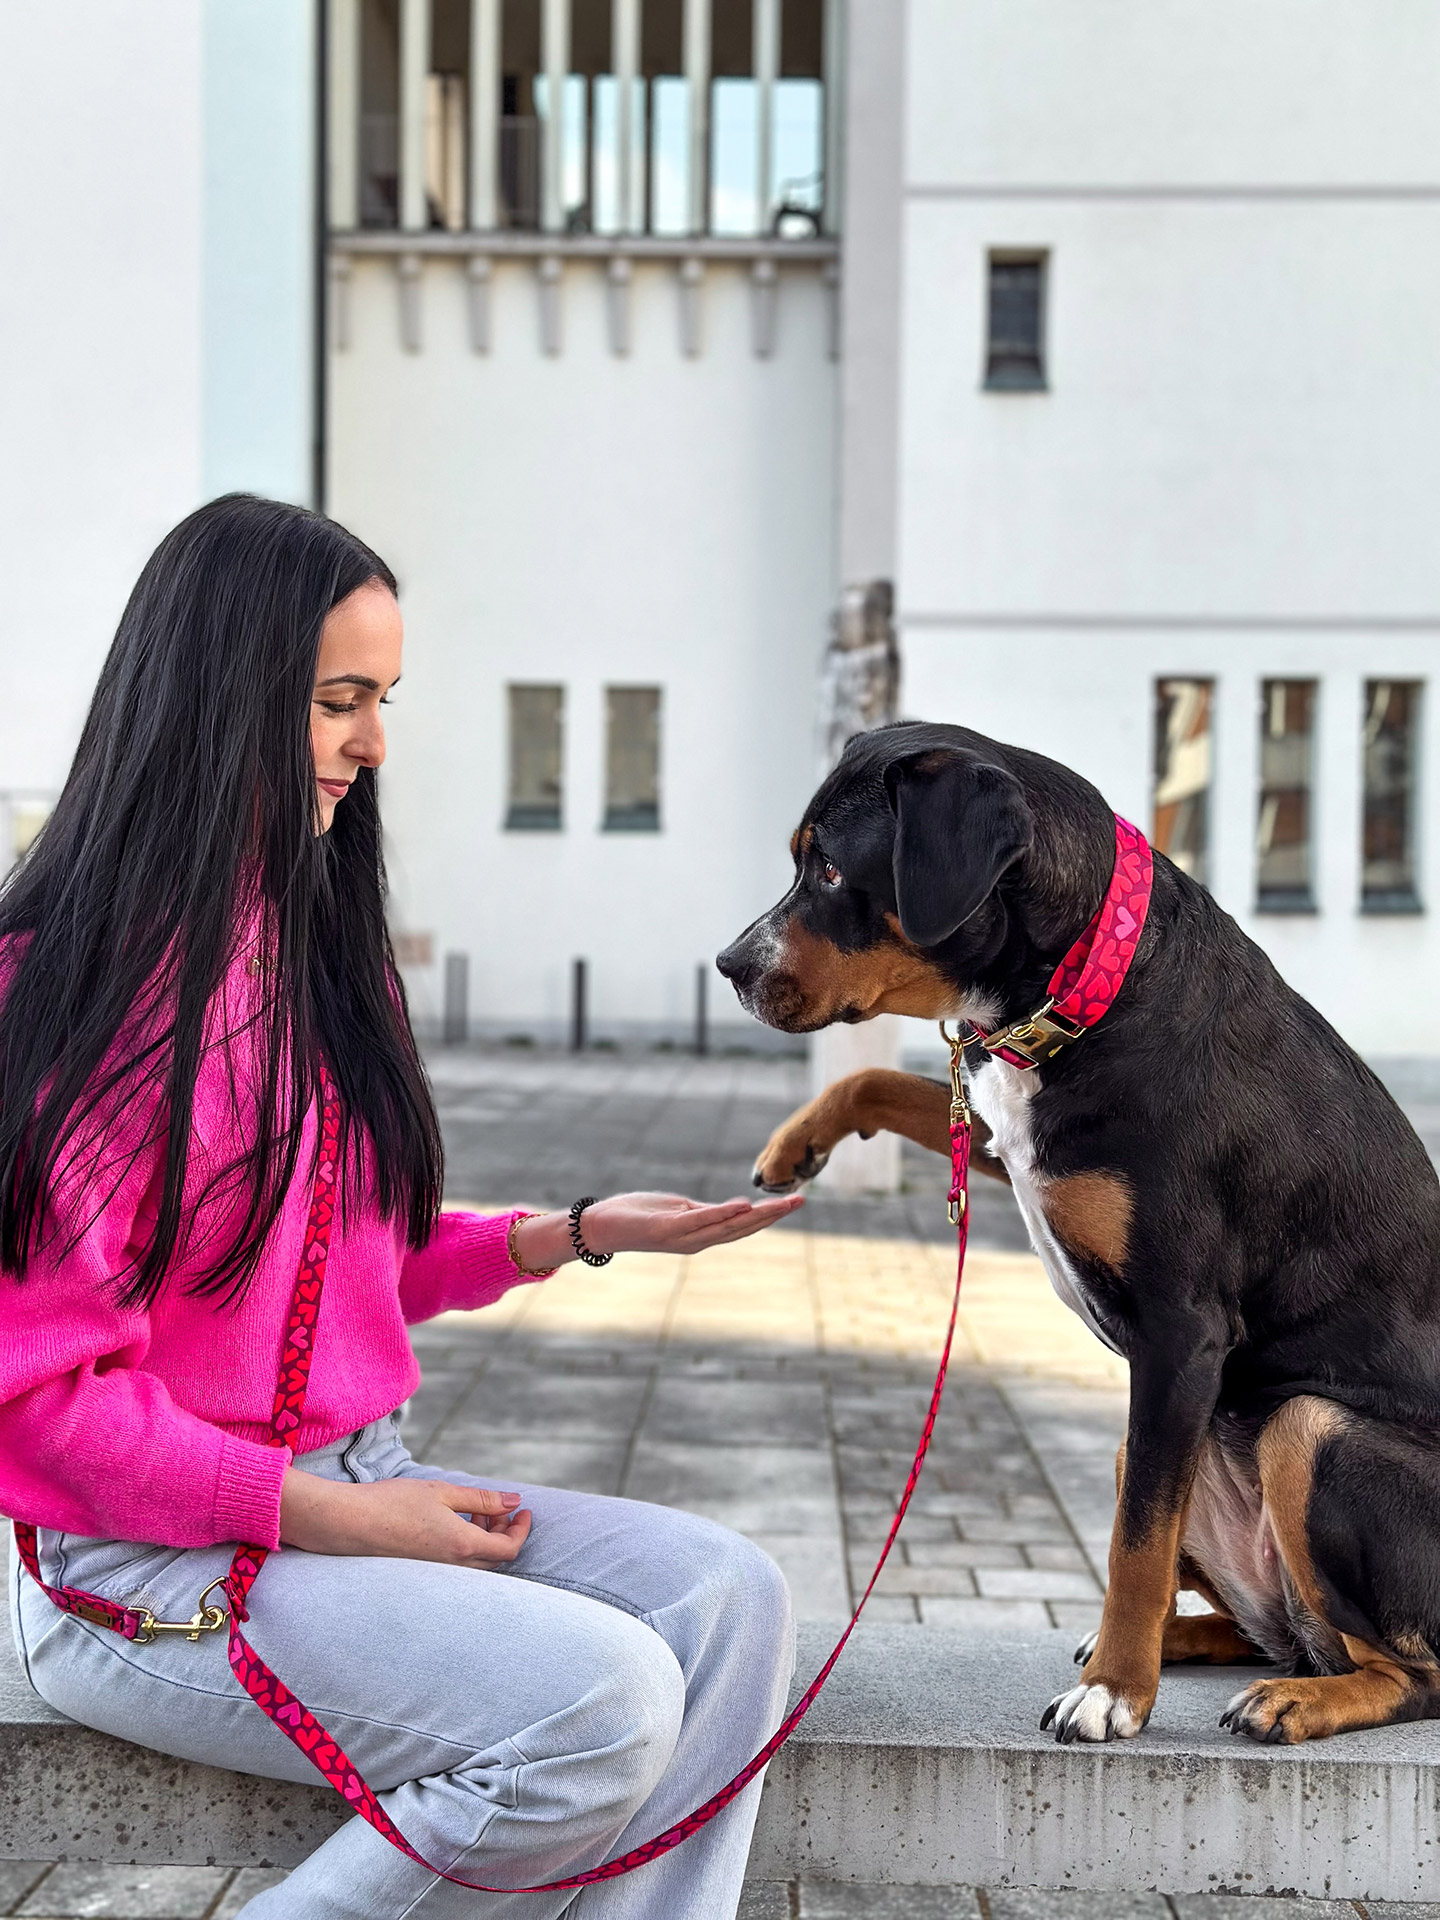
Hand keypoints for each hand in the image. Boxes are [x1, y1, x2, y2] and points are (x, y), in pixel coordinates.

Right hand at [279, 1469, 531, 1565]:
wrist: (348, 1524)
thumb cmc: (394, 1502)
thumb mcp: (442, 1493)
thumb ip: (481, 1500)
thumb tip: (513, 1502)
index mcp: (461, 1546)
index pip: (509, 1549)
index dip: (522, 1530)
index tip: (524, 1510)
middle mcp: (451, 1567)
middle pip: (495, 1559)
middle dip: (504, 1532)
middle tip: (498, 1509)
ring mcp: (435, 1575)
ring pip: (476, 1564)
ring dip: (485, 1539)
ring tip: (475, 1512)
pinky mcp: (421, 1574)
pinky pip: (456, 1566)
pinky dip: (465, 1546)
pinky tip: (452, 1523)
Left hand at [579, 1190, 802, 1253]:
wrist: (601, 1227)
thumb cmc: (637, 1216)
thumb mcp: (677, 1211)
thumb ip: (702, 1212)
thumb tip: (730, 1208)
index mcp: (702, 1234)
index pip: (743, 1225)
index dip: (771, 1215)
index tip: (796, 1201)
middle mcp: (697, 1240)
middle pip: (744, 1227)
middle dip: (774, 1215)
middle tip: (802, 1201)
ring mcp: (684, 1237)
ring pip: (728, 1226)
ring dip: (758, 1215)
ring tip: (783, 1203)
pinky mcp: (667, 1229)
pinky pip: (700, 1221)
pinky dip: (722, 1214)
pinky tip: (742, 1205)